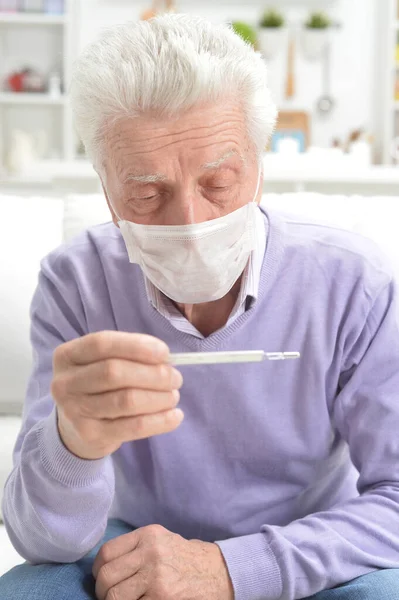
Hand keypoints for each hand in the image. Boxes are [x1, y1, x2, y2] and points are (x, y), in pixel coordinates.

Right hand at [51, 331, 183, 459]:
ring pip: (126, 400)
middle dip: (153, 374)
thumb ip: (128, 355)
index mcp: (68, 355)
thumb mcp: (101, 363)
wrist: (75, 428)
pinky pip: (133, 427)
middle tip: (175, 378)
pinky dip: (160, 420)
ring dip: (159, 397)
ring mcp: (74, 411)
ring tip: (173, 396)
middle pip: (114, 372)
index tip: (164, 353)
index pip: (102, 344)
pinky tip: (175, 416)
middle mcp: (65, 382)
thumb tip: (165, 360)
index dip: (136, 346)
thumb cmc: (96, 386)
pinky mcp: (91, 435)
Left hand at [92, 524, 233, 599]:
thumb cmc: (185, 559)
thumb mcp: (161, 541)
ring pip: (114, 597)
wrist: (218, 572)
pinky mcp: (161, 597)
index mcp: (148, 535)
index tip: (102, 580)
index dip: (98, 571)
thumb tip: (104, 567)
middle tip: (109, 598)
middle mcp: (150, 552)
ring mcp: (156, 576)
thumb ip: (135, 548)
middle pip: (107, 576)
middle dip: (103, 592)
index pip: (107, 553)